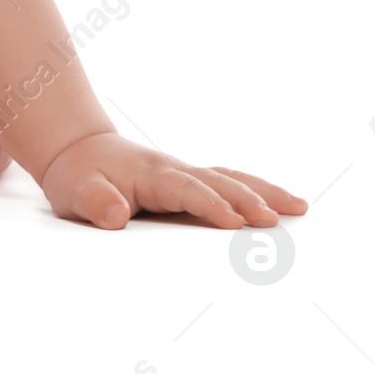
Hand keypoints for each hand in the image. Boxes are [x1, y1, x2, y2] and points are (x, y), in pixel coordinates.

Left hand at [39, 131, 307, 230]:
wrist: (78, 151)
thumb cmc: (78, 176)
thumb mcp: (75, 190)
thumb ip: (95, 201)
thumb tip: (116, 215)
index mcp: (149, 173)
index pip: (183, 189)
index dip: (207, 205)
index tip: (232, 222)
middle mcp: (174, 169)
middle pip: (216, 182)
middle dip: (245, 199)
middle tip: (274, 220)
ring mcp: (185, 174)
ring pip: (229, 179)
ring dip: (263, 191)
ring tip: (299, 207)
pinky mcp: (191, 183)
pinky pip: (228, 183)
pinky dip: (255, 190)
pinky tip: (282, 204)